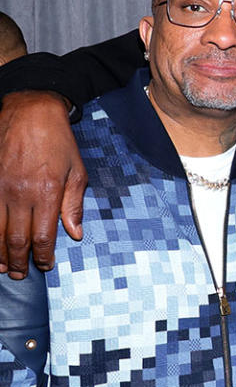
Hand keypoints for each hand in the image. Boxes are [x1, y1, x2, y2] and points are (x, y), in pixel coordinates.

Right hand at [0, 91, 86, 277]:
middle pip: (16, 239)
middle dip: (20, 261)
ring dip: (0, 253)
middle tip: (21, 274)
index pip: (42, 236)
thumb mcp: (77, 171)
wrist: (30, 112)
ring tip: (5, 267)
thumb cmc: (59, 142)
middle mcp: (20, 193)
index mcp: (47, 192)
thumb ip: (74, 205)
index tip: (45, 265)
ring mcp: (0, 188)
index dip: (43, 256)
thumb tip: (75, 234)